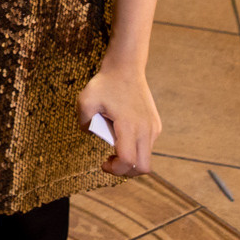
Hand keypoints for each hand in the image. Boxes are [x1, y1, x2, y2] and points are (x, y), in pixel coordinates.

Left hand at [79, 60, 160, 175]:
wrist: (126, 68)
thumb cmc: (106, 83)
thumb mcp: (85, 100)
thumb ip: (83, 122)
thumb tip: (91, 134)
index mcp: (129, 126)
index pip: (128, 160)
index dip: (116, 169)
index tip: (103, 163)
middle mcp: (146, 129)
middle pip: (143, 167)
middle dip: (126, 171)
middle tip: (111, 162)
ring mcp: (153, 127)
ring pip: (146, 157)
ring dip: (130, 158)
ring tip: (114, 146)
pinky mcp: (156, 124)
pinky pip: (148, 145)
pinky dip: (136, 148)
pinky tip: (123, 136)